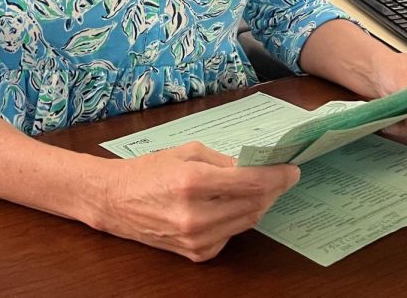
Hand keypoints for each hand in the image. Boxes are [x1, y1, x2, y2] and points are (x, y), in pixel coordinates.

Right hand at [96, 141, 299, 261]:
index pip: (250, 182)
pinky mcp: (196, 253)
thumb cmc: (148, 171)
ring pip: (247, 221)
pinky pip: (230, 235)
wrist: (115, 200)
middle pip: (254, 204)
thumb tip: (255, 168)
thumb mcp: (186, 152)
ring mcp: (196, 238)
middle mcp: (195, 215)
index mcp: (192, 182)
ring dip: (258, 204)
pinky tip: (228, 206)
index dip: (277, 176)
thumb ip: (223, 160)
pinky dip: (236, 219)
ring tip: (259, 188)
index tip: (291, 169)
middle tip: (279, 176)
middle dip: (272, 189)